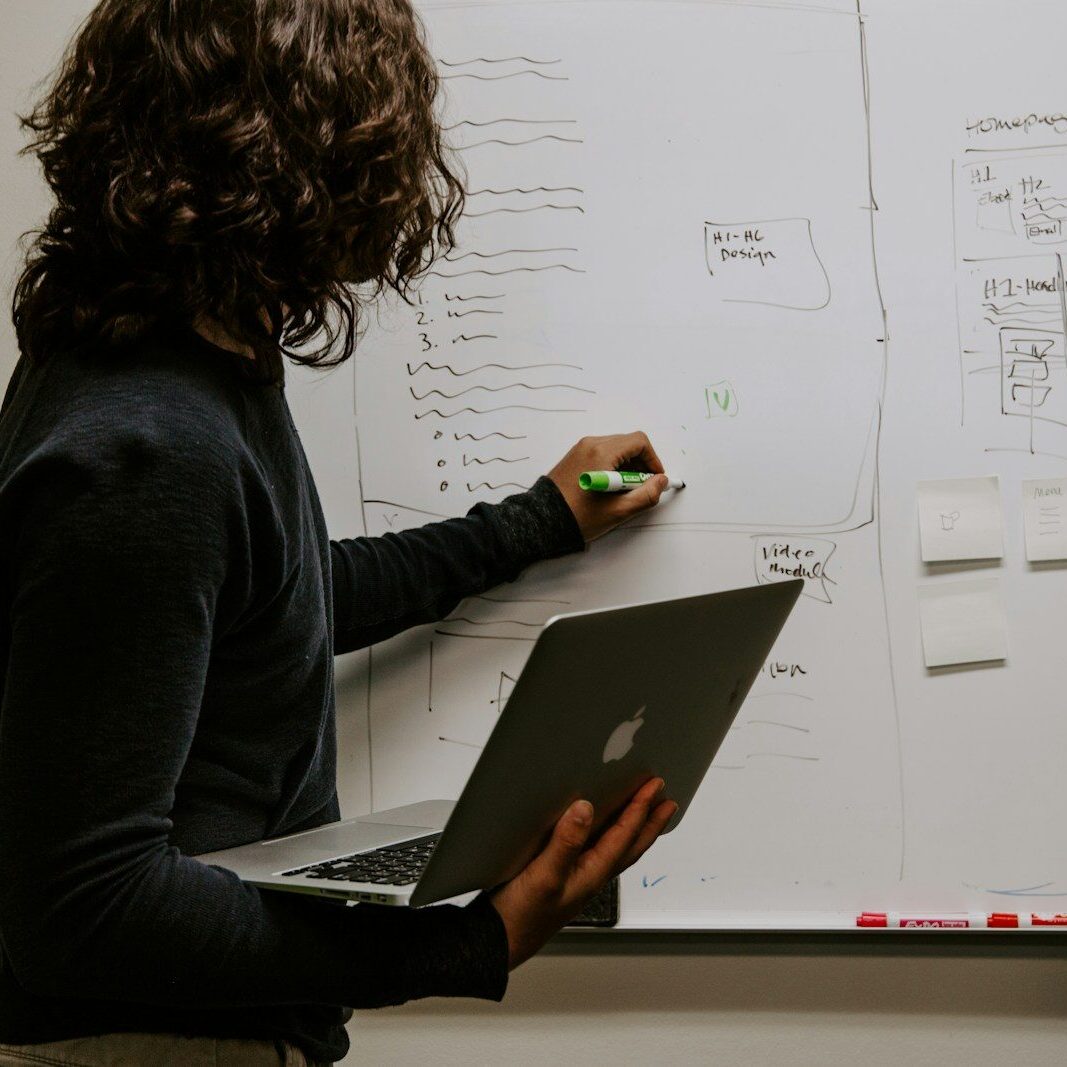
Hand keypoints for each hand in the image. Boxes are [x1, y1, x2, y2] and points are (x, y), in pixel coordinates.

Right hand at [489, 778, 677, 969]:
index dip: (640, 809)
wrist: (499, 941)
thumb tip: (585, 809)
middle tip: (667, 801)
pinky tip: (601, 832)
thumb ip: (566, 843)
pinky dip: (611, 838)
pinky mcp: (564, 877)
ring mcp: (579, 878)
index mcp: (592, 873)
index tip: (654, 787)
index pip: (624, 836)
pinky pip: (599, 852)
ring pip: (618, 850)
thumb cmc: (522, 916)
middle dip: (650, 822)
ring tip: (648, 814)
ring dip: (636, 830)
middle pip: (631, 845)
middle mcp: (591, 875)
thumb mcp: (545, 875)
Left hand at [547, 432, 668, 541]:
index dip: (653, 460)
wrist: (542, 521)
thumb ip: (646, 495)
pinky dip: (613, 466)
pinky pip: (602, 454)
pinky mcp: (575, 457)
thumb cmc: (577, 516)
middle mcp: (590, 444)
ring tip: (624, 491)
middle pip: (628, 444)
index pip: (639, 442)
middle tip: (641, 488)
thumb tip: (660, 482)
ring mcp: (581, 449)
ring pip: (616, 449)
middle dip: (641, 464)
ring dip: (627, 467)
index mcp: (601, 452)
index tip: (655, 479)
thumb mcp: (618, 510)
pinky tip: (610, 488)